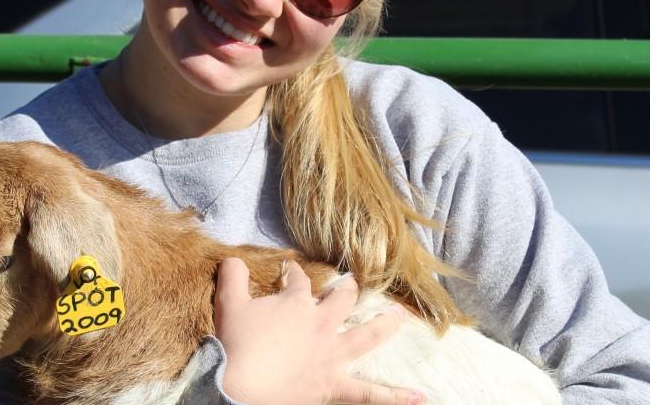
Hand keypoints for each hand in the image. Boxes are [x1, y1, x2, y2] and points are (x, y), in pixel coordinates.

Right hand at [214, 258, 421, 404]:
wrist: (238, 385)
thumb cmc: (234, 343)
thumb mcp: (229, 303)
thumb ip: (232, 276)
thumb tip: (232, 259)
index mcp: (297, 303)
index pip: (298, 281)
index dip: (294, 273)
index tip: (289, 270)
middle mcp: (321, 324)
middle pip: (343, 300)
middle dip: (348, 289)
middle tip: (351, 283)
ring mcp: (331, 355)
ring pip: (367, 336)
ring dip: (386, 325)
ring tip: (401, 317)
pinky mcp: (333, 385)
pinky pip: (370, 394)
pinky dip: (396, 397)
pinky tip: (421, 397)